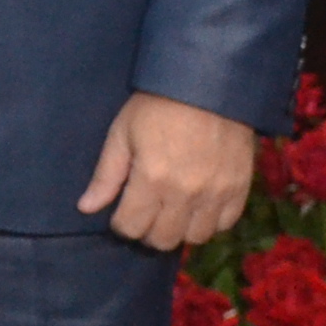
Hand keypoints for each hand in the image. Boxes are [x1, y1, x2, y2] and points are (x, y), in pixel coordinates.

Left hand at [78, 90, 256, 250]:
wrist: (207, 85)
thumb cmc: (156, 106)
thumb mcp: (121, 134)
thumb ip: (106, 175)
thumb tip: (86, 208)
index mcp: (151, 179)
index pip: (131, 227)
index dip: (121, 223)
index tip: (121, 212)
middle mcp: (185, 194)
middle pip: (162, 240)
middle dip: (147, 231)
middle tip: (145, 213)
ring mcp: (216, 194)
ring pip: (195, 238)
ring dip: (179, 230)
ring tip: (171, 212)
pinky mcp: (240, 189)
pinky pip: (224, 225)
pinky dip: (209, 223)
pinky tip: (198, 207)